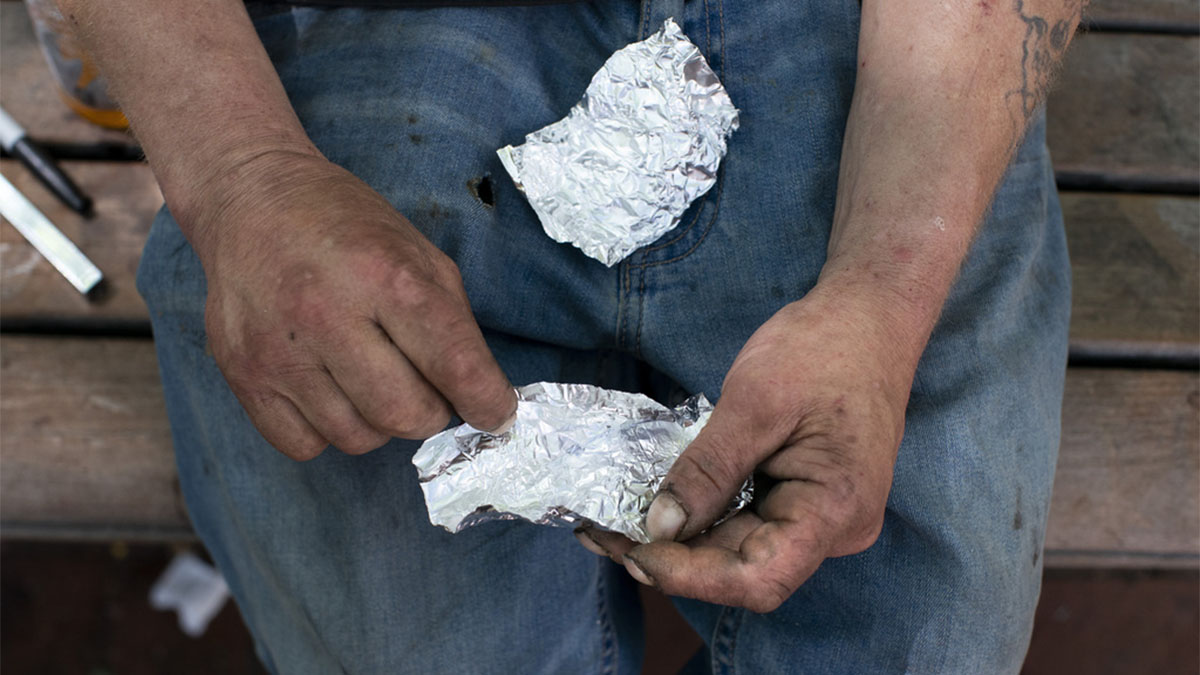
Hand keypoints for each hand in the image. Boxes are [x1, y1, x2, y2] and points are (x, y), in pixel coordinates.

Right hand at [187, 150, 516, 459]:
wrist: (249, 198)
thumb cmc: (343, 225)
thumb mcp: (417, 250)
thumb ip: (451, 321)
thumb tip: (480, 393)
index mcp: (385, 275)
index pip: (455, 365)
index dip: (487, 401)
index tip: (495, 411)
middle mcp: (326, 314)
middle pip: (405, 414)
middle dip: (431, 411)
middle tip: (427, 387)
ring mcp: (277, 350)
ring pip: (357, 438)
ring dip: (380, 422)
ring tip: (373, 378)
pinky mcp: (241, 376)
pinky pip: (305, 445)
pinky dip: (328, 430)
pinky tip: (330, 390)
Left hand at [576, 280, 918, 611]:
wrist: (869, 316)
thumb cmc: (822, 348)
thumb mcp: (755, 402)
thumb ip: (709, 469)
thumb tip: (661, 528)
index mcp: (835, 509)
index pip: (758, 578)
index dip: (691, 577)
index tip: (634, 550)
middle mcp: (835, 529)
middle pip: (746, 569)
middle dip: (673, 558)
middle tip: (602, 534)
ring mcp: (824, 517)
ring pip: (743, 549)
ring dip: (682, 542)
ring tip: (615, 524)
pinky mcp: (806, 499)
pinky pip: (751, 522)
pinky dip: (704, 517)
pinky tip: (658, 505)